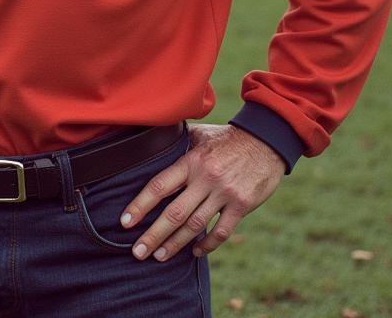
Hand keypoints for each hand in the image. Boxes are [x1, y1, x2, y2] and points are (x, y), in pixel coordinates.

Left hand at [120, 123, 285, 261]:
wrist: (266, 140)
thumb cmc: (227, 137)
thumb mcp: (200, 134)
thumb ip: (178, 143)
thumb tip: (152, 141)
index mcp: (191, 161)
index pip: (159, 186)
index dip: (140, 205)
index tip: (126, 222)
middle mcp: (205, 179)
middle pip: (174, 212)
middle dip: (153, 235)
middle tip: (138, 251)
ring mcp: (224, 194)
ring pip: (195, 225)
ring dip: (176, 244)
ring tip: (159, 256)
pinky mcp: (242, 205)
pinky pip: (222, 231)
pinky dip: (207, 244)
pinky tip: (195, 252)